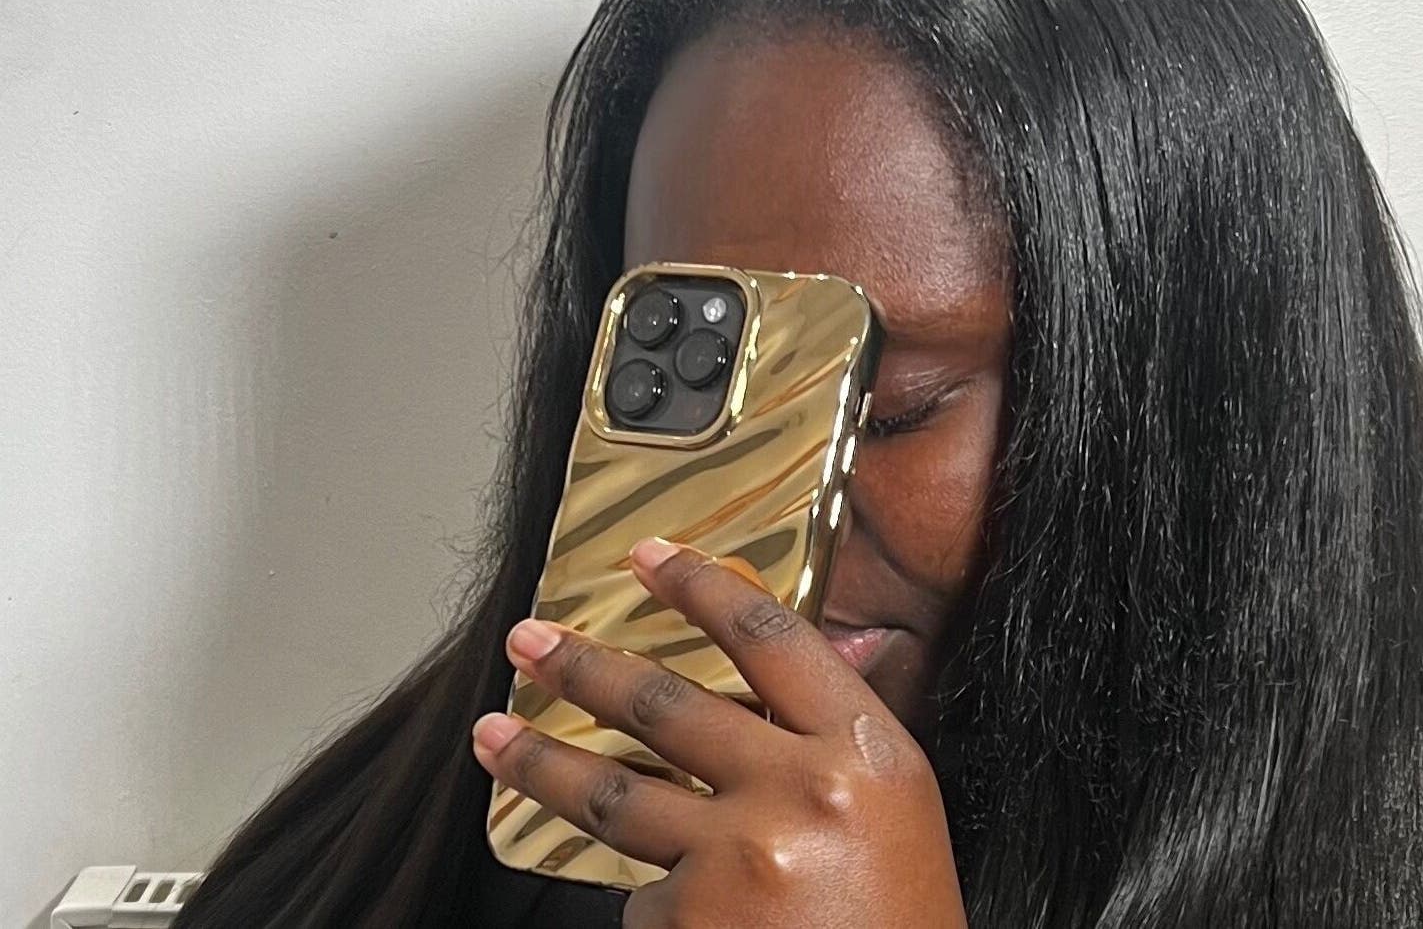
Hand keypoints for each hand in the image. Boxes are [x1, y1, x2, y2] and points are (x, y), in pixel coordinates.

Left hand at [471, 537, 967, 928]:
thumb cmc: (900, 923)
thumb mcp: (897, 807)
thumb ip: (840, 732)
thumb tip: (816, 649)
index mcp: (865, 751)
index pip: (770, 638)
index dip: (701, 586)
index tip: (650, 557)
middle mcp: (799, 793)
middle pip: (666, 703)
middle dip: (582, 665)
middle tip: (528, 641)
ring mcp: (735, 860)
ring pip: (612, 794)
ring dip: (540, 761)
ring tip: (495, 738)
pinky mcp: (684, 924)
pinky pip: (641, 894)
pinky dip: (649, 896)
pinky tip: (667, 908)